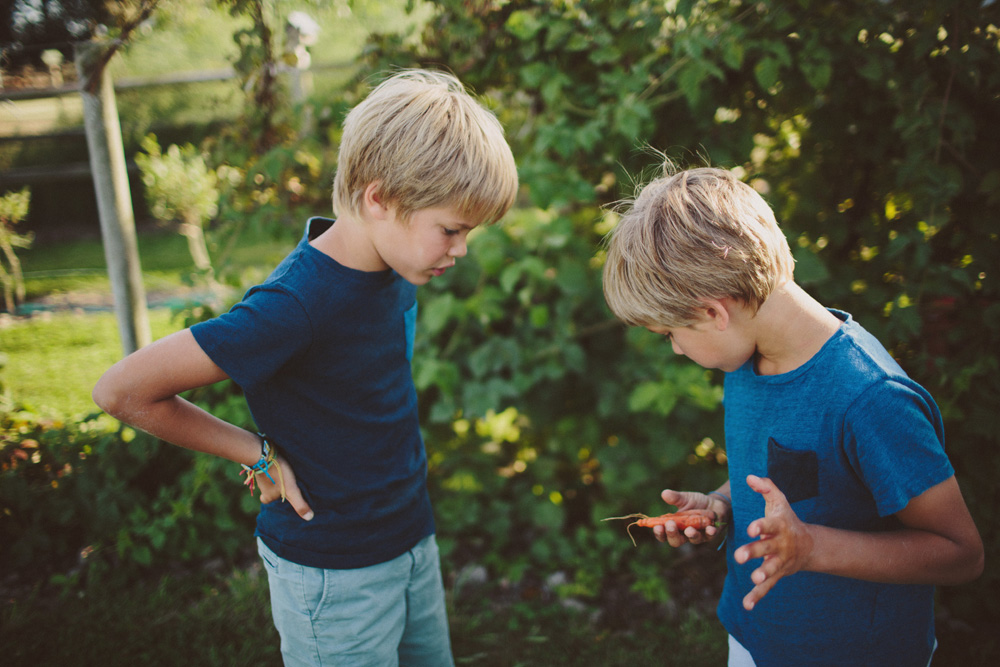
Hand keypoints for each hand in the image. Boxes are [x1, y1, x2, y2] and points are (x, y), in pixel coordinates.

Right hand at [257, 453, 313, 520]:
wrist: (263, 455)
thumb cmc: (278, 474)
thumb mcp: (291, 491)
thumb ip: (299, 504)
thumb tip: (309, 518)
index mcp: (267, 497)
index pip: (269, 502)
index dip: (275, 501)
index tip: (282, 498)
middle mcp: (261, 488)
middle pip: (269, 492)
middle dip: (275, 490)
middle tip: (285, 486)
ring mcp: (260, 476)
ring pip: (269, 481)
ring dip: (275, 479)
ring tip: (286, 476)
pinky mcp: (261, 465)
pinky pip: (268, 469)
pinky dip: (273, 469)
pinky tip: (280, 465)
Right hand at [652, 488, 729, 546]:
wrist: (714, 503)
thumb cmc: (696, 503)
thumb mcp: (685, 498)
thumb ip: (675, 498)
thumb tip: (664, 493)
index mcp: (674, 526)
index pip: (663, 534)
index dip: (659, 533)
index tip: (657, 526)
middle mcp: (685, 534)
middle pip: (676, 541)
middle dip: (672, 534)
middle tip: (670, 525)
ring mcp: (698, 536)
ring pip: (693, 540)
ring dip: (691, 535)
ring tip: (689, 529)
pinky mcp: (711, 534)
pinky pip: (710, 536)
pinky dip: (710, 533)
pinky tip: (710, 528)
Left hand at [734, 475, 813, 610]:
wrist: (808, 545)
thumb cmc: (786, 519)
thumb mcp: (779, 502)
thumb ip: (766, 488)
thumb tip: (749, 476)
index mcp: (778, 526)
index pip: (769, 524)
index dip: (760, 526)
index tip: (750, 528)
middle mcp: (780, 544)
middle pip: (766, 547)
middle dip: (754, 552)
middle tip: (740, 556)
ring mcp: (779, 560)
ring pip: (770, 568)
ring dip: (762, 575)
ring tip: (753, 580)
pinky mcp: (777, 574)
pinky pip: (767, 587)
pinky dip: (757, 596)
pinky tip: (747, 605)